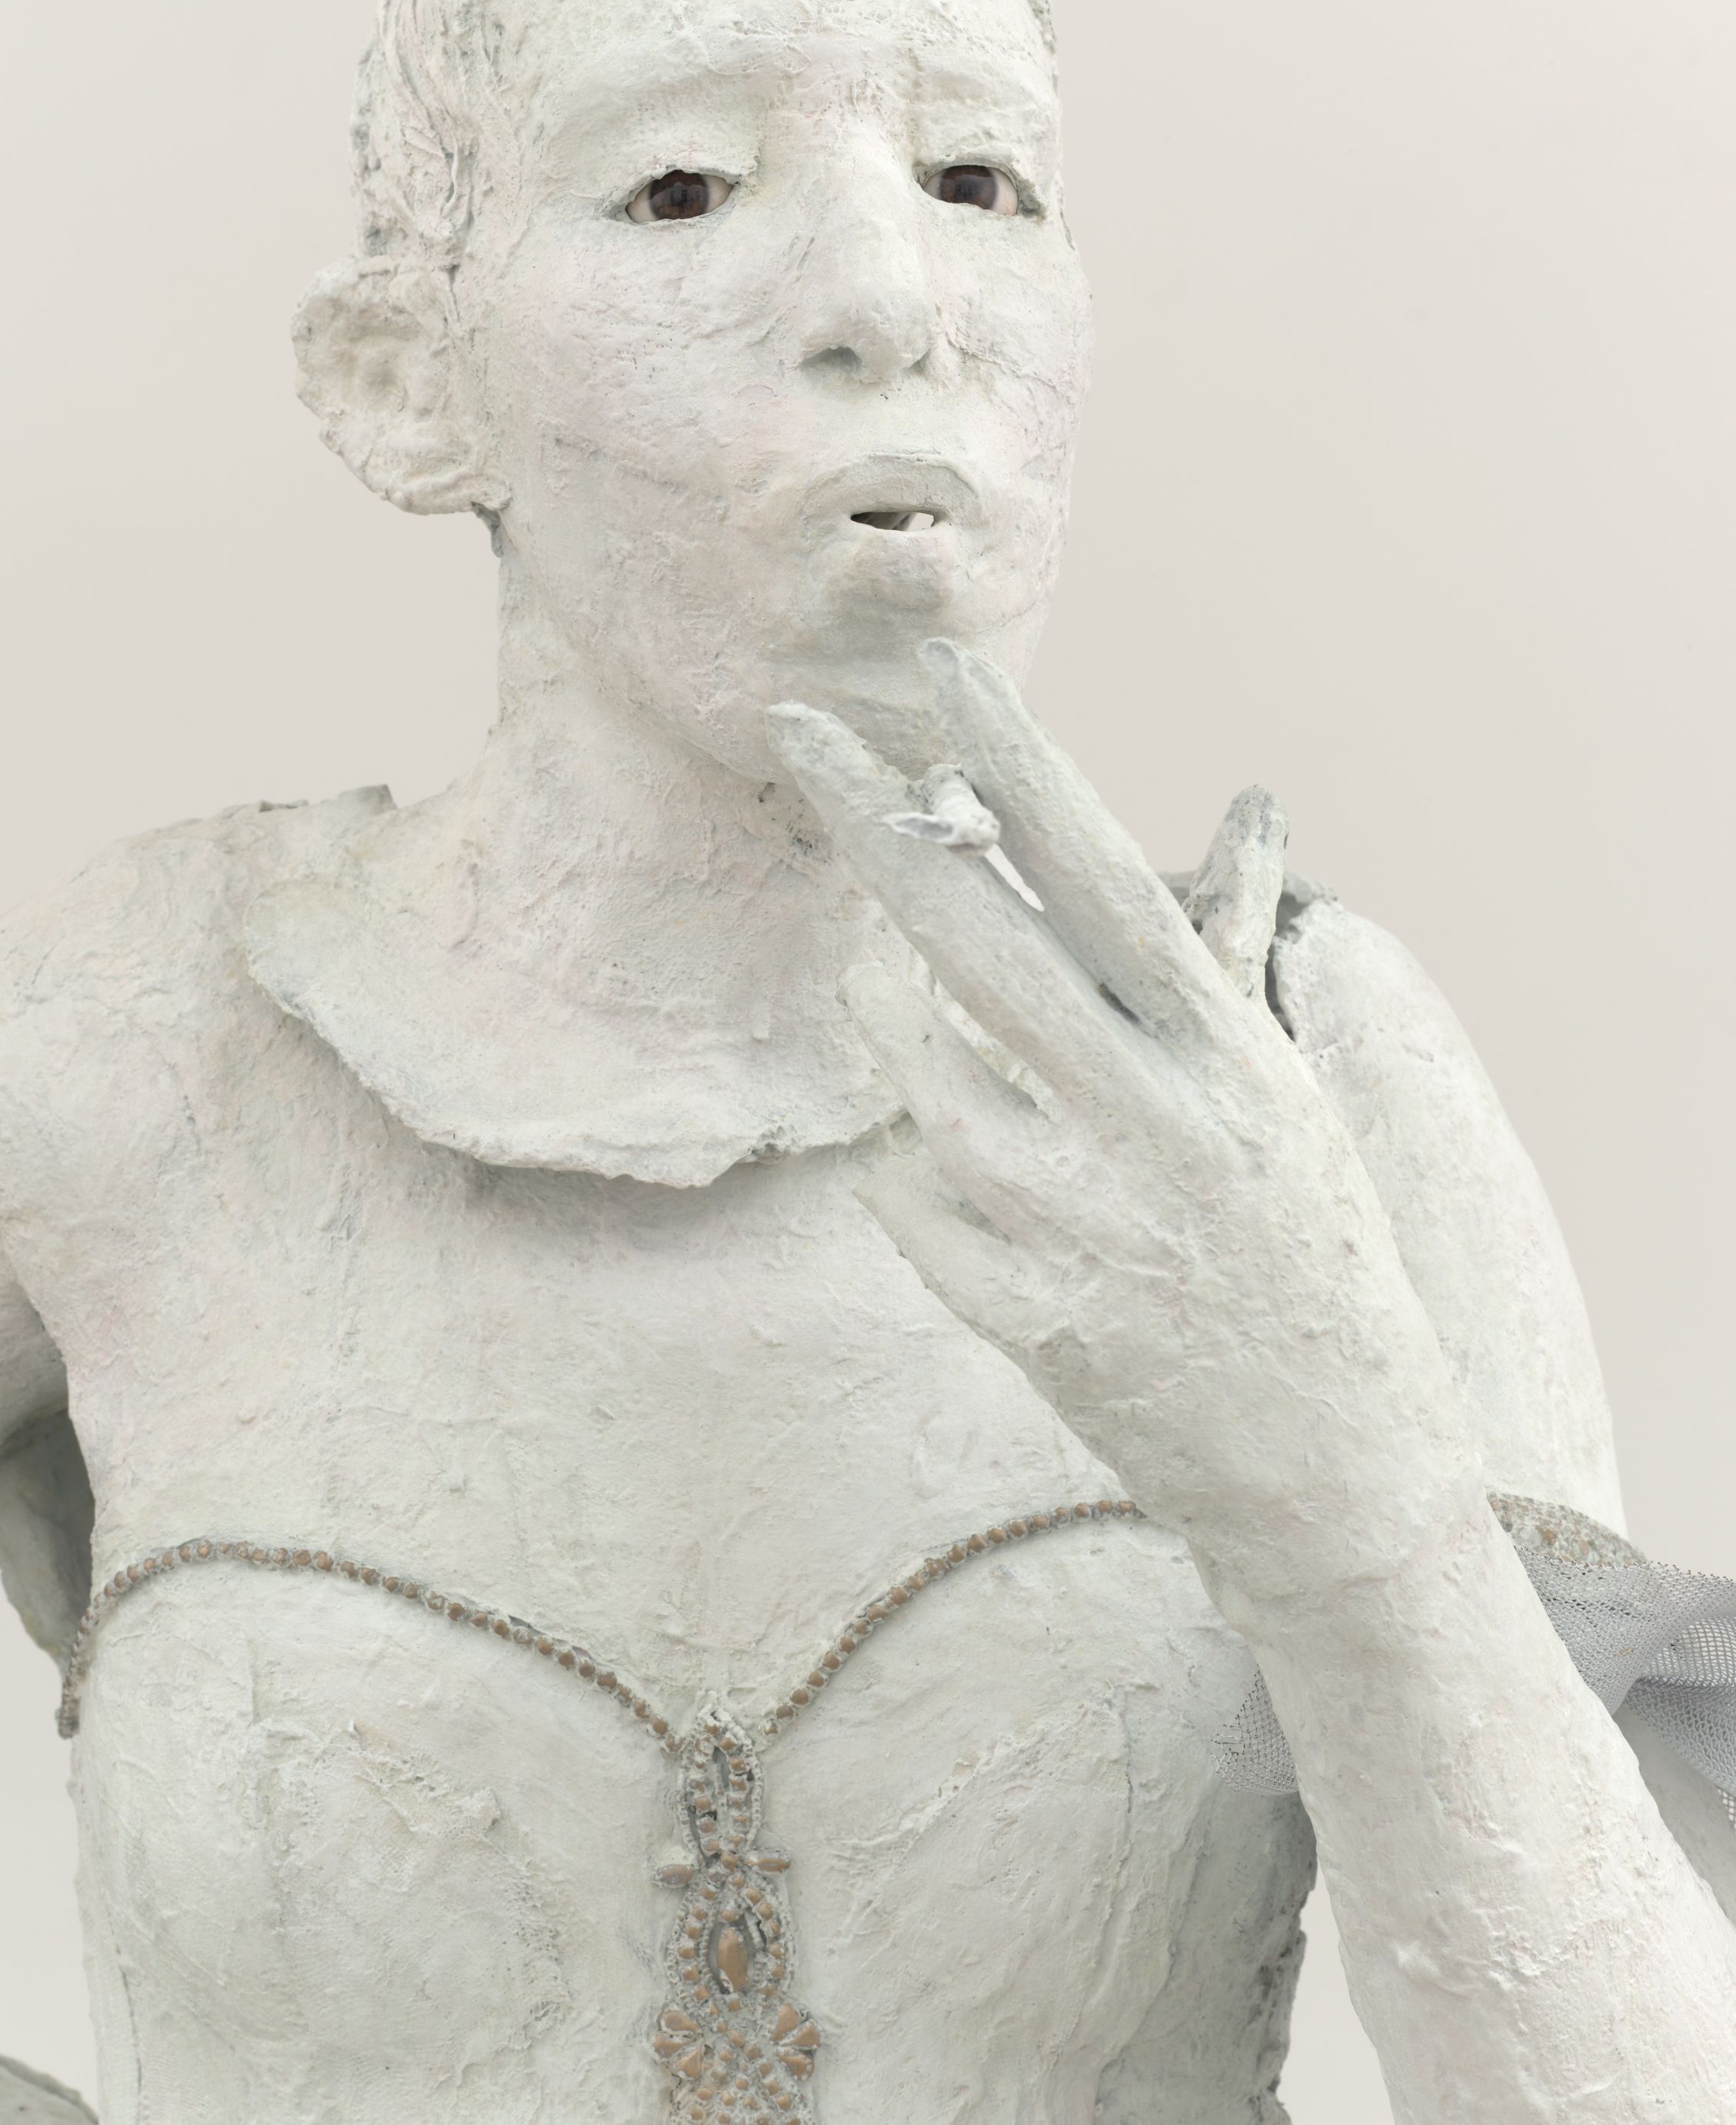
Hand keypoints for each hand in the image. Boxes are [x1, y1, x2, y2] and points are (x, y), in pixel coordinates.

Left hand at [769, 643, 1475, 1612]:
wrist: (1337, 1466)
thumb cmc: (1306, 1246)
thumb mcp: (1283, 1088)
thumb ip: (1222, 954)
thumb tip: (1247, 805)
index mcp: (1221, 1048)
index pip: (1098, 868)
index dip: (1015, 759)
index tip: (940, 666)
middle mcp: (1150, 1118)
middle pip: (977, 940)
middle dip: (876, 826)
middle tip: (795, 731)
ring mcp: (1079, 1221)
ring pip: (915, 1075)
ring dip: (899, 1031)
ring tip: (924, 1022)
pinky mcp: (1022, 1313)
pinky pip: (904, 1195)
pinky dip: (912, 1175)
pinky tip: (968, 1187)